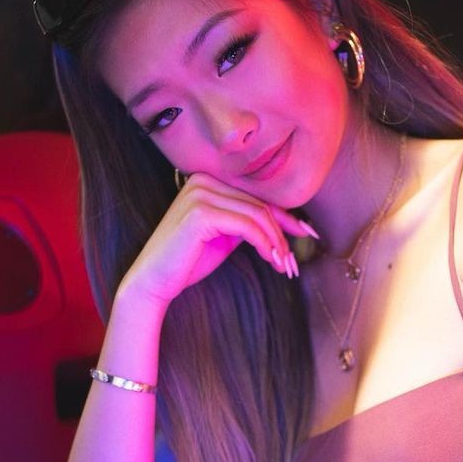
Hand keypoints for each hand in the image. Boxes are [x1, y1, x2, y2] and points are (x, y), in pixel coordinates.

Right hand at [117, 170, 315, 306]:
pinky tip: (272, 260)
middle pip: (259, 205)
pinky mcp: (201, 212)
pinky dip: (265, 244)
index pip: (255, 198)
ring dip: (276, 242)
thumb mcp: (224, 237)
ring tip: (284, 265)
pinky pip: (246, 226)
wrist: (154, 280)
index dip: (285, 217)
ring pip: (256, 215)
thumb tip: (284, 224)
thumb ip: (246, 223)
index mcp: (207, 181)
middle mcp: (202, 180)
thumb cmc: (187, 261)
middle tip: (293, 261)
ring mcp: (200, 193)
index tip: (308, 233)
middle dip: (283, 234)